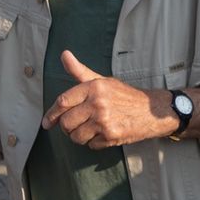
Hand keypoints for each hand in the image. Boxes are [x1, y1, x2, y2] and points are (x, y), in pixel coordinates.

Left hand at [41, 50, 172, 148]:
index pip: (63, 102)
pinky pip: (90, 145)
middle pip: (66, 122)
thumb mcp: (103, 81)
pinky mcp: (111, 135)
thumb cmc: (124, 95)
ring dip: (79, 137)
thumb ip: (80, 71)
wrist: (152, 110)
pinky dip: (94, 142)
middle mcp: (98, 103)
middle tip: (74, 126)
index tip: (47, 122)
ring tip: (89, 130)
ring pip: (76, 136)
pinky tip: (103, 134)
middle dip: (67, 127)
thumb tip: (64, 54)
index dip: (52, 114)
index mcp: (94, 87)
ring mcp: (104, 120)